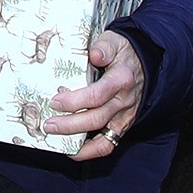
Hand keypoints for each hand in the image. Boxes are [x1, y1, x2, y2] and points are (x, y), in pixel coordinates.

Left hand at [40, 30, 144, 160]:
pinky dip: (90, 151)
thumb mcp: (114, 41)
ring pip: (104, 137)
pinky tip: (72, 150)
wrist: (144, 63)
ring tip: (55, 139)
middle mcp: (124, 101)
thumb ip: (104, 46)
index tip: (55, 101)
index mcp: (121, 79)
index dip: (75, 101)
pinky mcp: (123, 126)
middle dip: (70, 125)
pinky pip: (109, 144)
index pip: (98, 95)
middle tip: (48, 125)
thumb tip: (94, 54)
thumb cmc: (122, 52)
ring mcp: (125, 116)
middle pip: (97, 118)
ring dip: (78, 141)